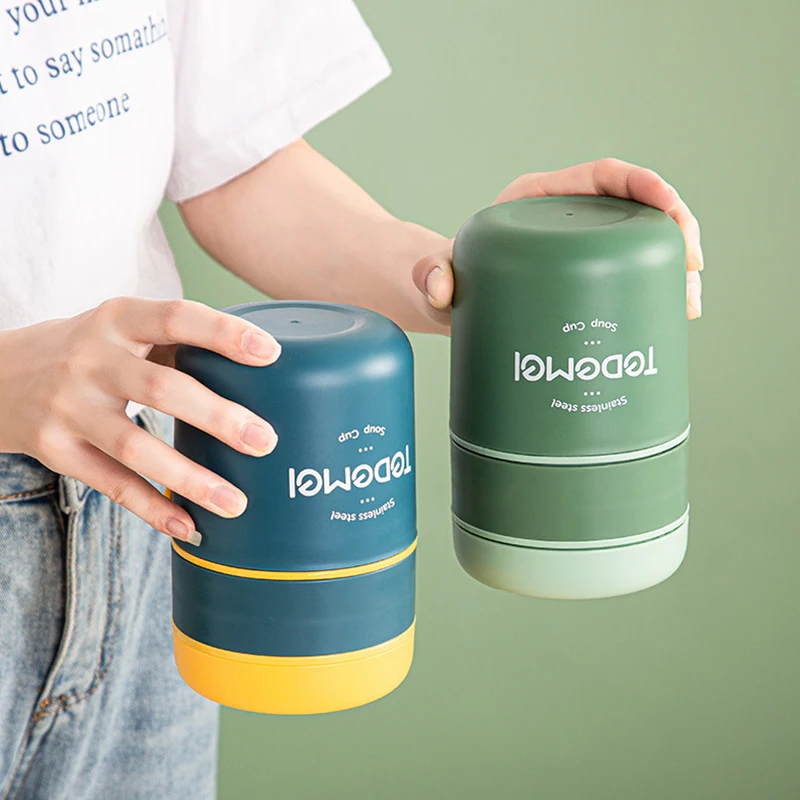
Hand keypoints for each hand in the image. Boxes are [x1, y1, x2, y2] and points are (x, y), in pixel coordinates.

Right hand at [0, 297, 281, 545]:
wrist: (0, 374)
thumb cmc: (90, 350)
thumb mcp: (125, 329)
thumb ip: (178, 341)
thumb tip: (260, 370)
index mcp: (119, 318)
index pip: (176, 317)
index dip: (224, 334)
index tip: (270, 354)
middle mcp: (91, 359)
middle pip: (162, 389)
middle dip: (218, 418)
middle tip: (266, 441)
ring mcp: (70, 406)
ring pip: (136, 447)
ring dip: (190, 478)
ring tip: (237, 501)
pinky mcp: (56, 448)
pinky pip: (112, 484)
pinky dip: (153, 508)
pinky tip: (190, 526)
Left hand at [412, 158, 703, 324]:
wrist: (441, 303)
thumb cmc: (438, 278)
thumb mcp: (432, 275)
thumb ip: (430, 275)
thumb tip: (440, 284)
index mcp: (537, 198)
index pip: (602, 176)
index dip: (645, 186)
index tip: (672, 213)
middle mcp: (562, 219)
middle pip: (632, 209)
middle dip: (674, 232)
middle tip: (691, 272)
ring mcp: (574, 250)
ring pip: (635, 245)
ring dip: (670, 268)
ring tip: (687, 305)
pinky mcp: (579, 281)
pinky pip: (623, 276)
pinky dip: (651, 292)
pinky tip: (669, 316)